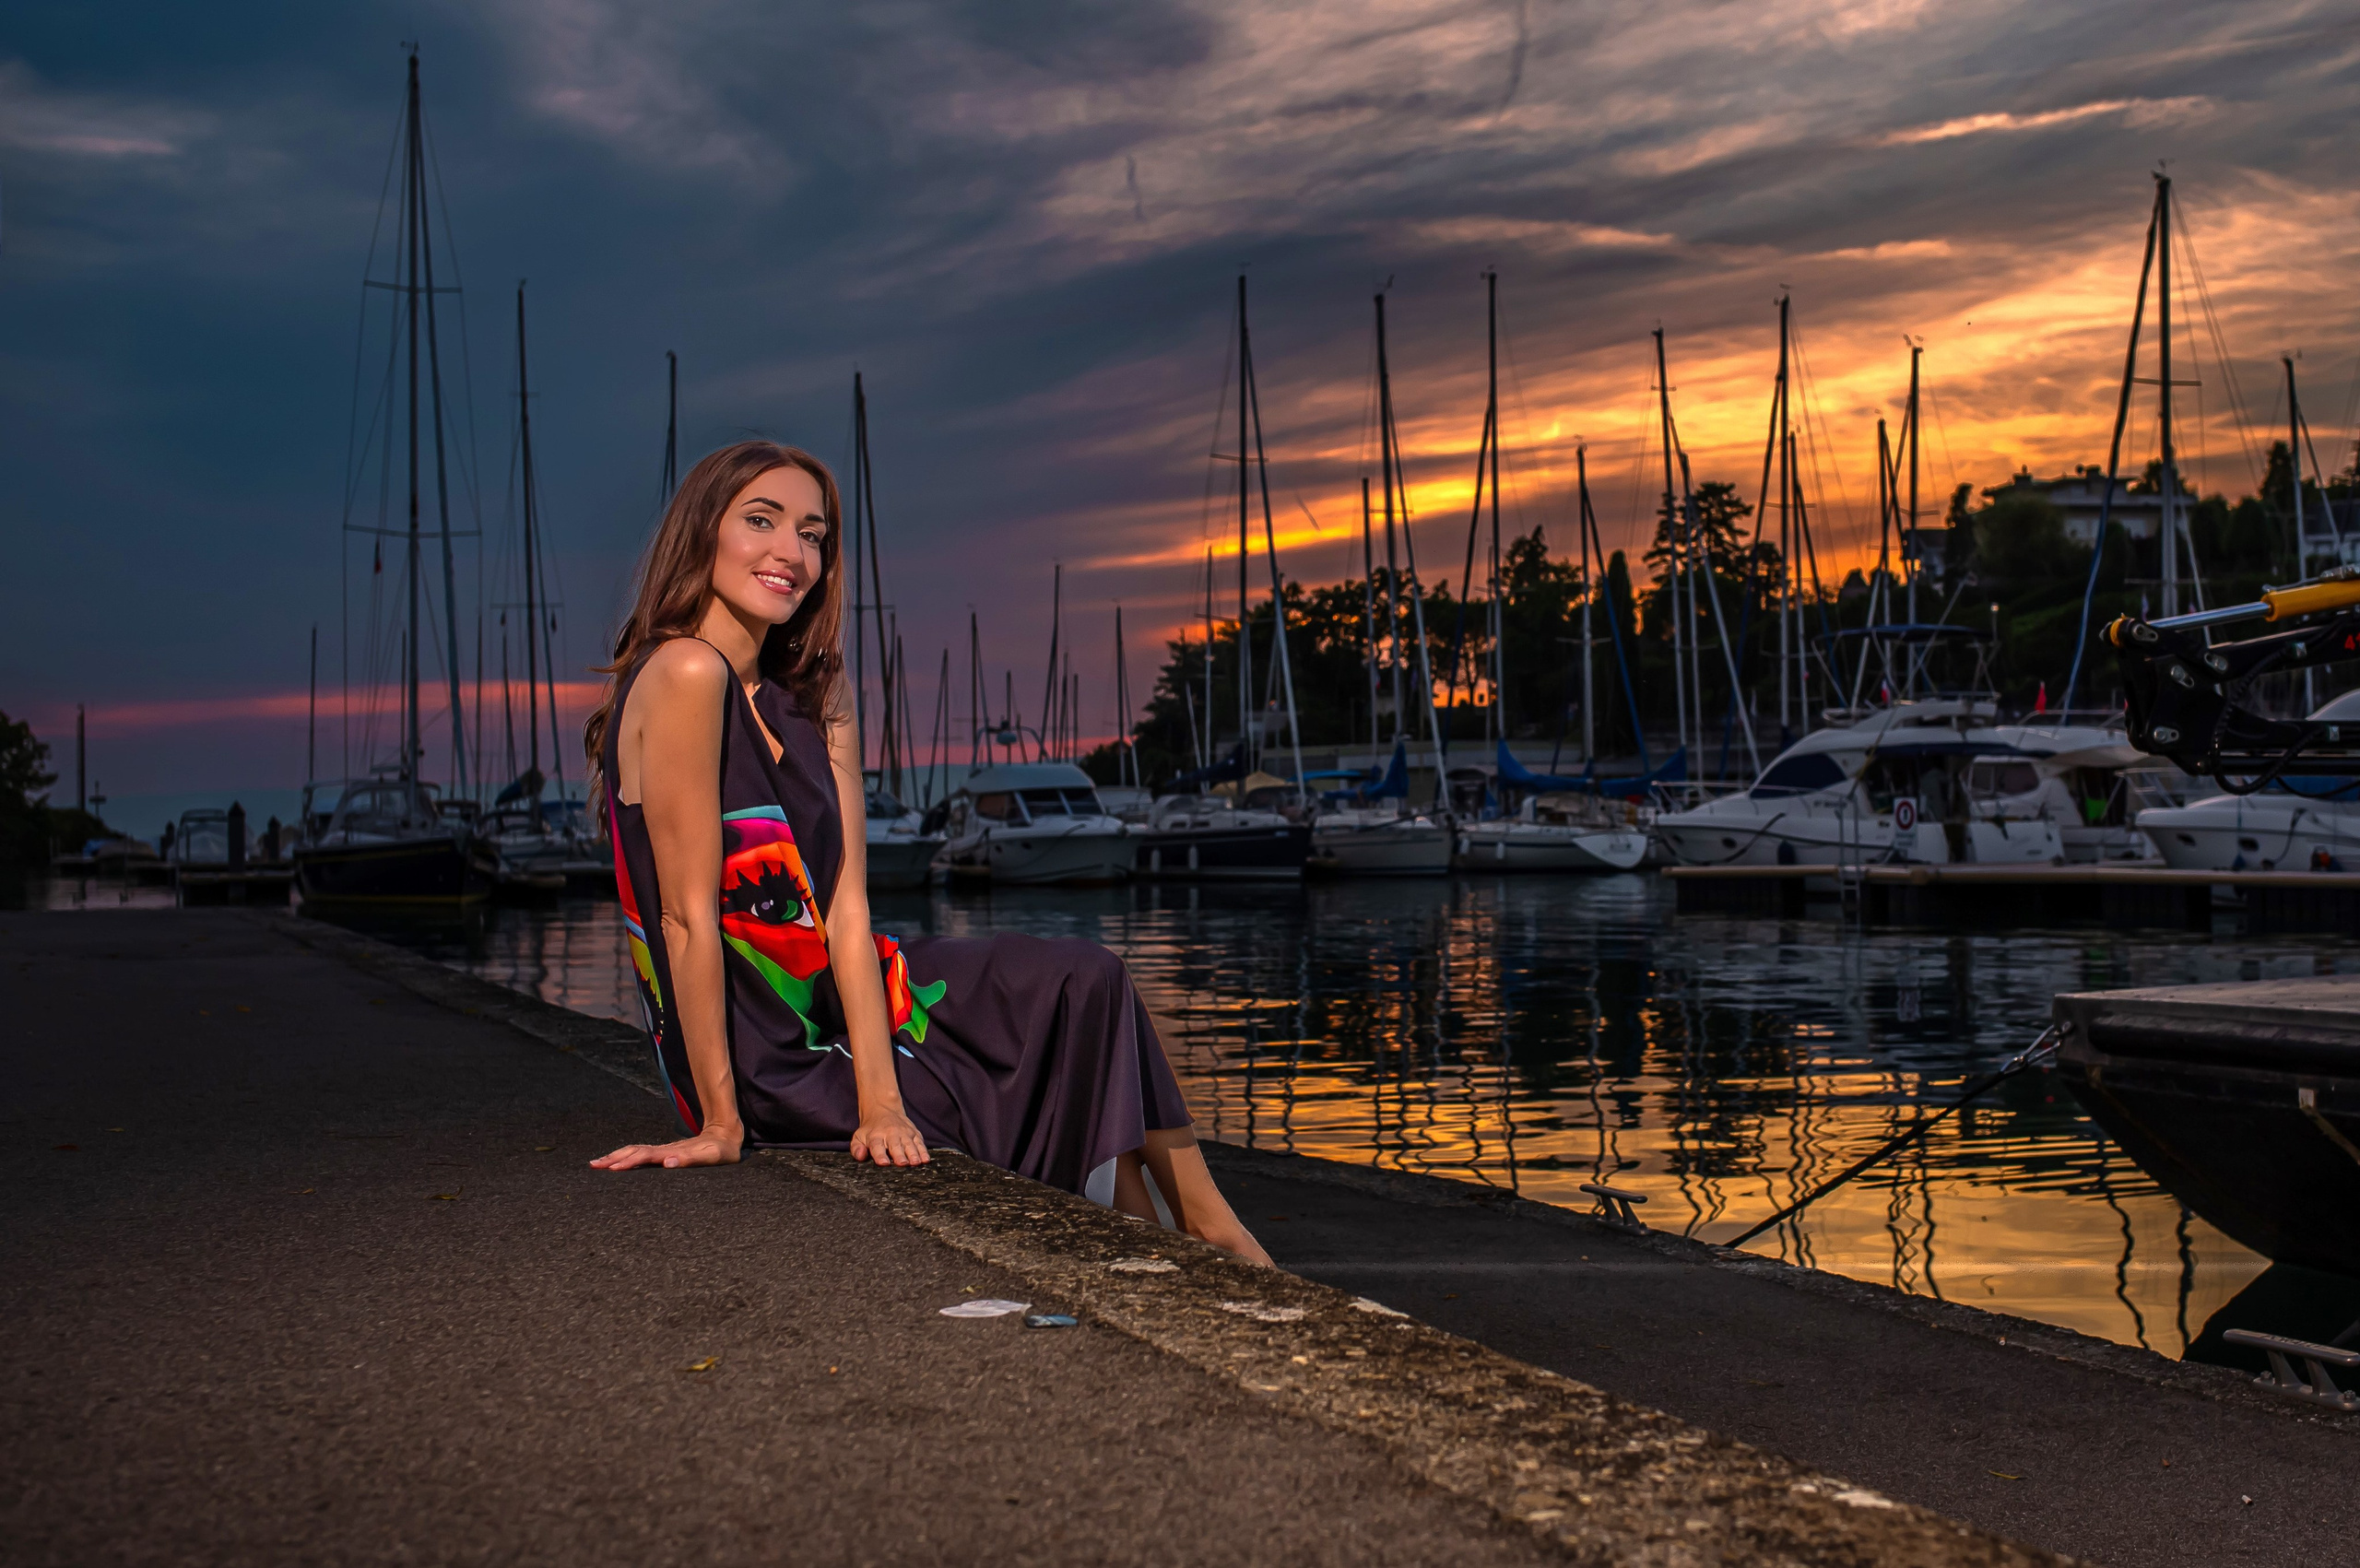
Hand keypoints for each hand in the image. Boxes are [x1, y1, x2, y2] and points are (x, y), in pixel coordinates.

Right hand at [589, 1123, 743, 1170]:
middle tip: (593, 1165)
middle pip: (634, 1152)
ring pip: (635, 1152)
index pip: (645, 1156)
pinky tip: (617, 1163)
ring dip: (616, 1157)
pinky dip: (626, 1158)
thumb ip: (689, 1159)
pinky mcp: (665, 1153)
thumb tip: (668, 1162)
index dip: (629, 1161)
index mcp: (671, 1152)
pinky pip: (640, 1155)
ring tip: (597, 1164)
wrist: (725, 1135)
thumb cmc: (719, 1150)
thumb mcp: (709, 1156)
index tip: (612, 1168)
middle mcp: (664, 1150)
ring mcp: (663, 1151)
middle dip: (613, 1158)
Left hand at [850, 1106, 929, 1166]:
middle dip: (900, 1155)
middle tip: (903, 1164)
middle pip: (896, 1146)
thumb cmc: (871, 1130)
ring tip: (916, 1163)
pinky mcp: (914, 1133)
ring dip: (913, 1154)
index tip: (883, 1163)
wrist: (883, 1110)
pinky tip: (926, 1159)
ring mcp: (904, 1133)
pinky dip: (924, 1151)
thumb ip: (856, 1148)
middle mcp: (891, 1134)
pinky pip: (920, 1143)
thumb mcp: (858, 1137)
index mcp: (876, 1137)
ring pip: (910, 1144)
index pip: (877, 1147)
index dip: (880, 1155)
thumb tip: (861, 1156)